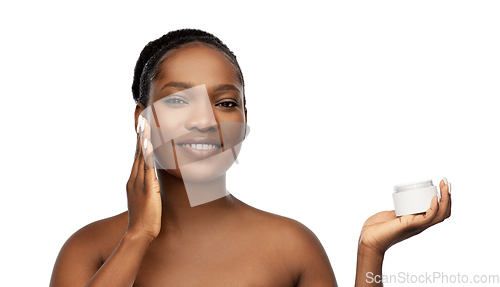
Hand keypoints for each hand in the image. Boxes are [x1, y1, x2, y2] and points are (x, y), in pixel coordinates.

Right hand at [125, 115, 161, 239]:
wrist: (139, 233)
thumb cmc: (145, 218)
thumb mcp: (146, 198)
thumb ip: (148, 188)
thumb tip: (153, 182)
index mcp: (134, 180)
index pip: (137, 155)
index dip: (139, 139)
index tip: (141, 125)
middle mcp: (134, 178)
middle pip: (137, 151)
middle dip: (139, 133)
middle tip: (141, 115)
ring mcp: (139, 182)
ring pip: (141, 156)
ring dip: (143, 138)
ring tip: (144, 122)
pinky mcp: (147, 187)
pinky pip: (147, 168)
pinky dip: (147, 154)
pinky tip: (149, 143)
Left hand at [358, 178, 451, 254]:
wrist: (368, 239)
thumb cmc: (376, 228)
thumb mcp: (392, 215)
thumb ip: (399, 210)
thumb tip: (403, 201)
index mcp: (418, 221)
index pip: (439, 212)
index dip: (444, 199)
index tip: (442, 184)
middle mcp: (420, 224)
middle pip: (443, 212)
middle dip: (447, 196)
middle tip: (445, 181)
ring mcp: (416, 225)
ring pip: (440, 214)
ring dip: (445, 199)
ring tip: (444, 186)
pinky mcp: (410, 224)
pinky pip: (428, 217)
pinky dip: (434, 207)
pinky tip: (435, 198)